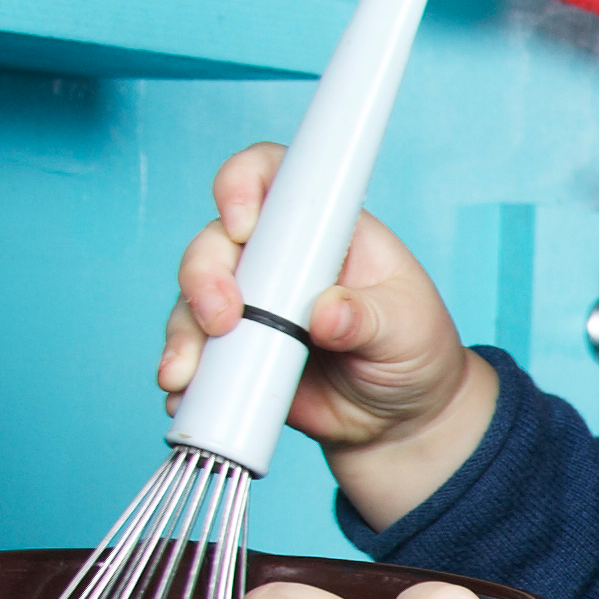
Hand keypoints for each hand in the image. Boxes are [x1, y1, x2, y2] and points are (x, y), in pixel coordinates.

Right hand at [162, 144, 498, 531]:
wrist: (403, 420)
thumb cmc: (414, 350)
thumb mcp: (408, 327)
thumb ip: (368, 317)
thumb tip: (325, 315)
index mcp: (324, 228)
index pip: (272, 178)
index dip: (243, 185)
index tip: (242, 224)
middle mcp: (278, 258)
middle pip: (217, 240)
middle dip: (205, 275)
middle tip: (222, 318)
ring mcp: (253, 305)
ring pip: (195, 298)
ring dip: (185, 331)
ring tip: (187, 371)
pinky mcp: (238, 353)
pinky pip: (198, 354)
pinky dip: (186, 372)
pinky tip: (184, 393)